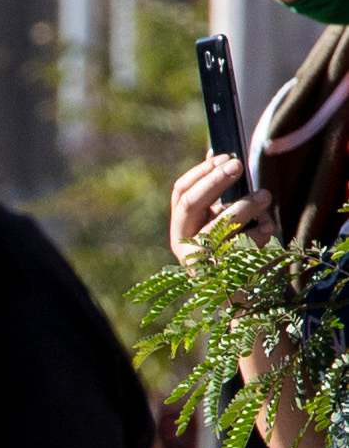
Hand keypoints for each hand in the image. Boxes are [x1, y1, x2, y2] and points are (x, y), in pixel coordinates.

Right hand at [173, 147, 276, 264]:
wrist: (238, 294)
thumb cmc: (231, 249)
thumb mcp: (219, 218)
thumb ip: (215, 194)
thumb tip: (215, 152)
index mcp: (182, 227)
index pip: (181, 192)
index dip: (201, 171)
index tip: (225, 157)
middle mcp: (183, 244)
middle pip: (191, 204)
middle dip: (215, 181)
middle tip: (238, 164)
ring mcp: (200, 259)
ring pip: (219, 223)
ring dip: (245, 205)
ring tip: (265, 196)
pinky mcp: (221, 272)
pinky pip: (244, 243)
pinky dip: (261, 232)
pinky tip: (266, 232)